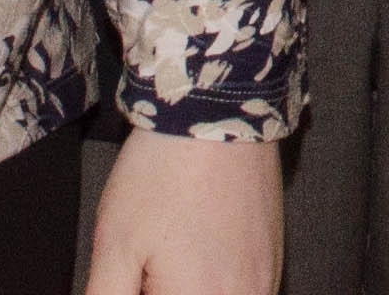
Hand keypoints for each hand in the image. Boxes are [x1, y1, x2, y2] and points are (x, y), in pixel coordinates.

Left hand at [84, 128, 280, 294]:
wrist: (216, 113)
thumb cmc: (164, 174)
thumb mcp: (113, 246)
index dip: (140, 289)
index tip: (135, 275)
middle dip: (165, 287)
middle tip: (150, 264)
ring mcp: (265, 281)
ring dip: (191, 288)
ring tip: (173, 254)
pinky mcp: (275, 259)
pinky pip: (246, 292)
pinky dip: (218, 285)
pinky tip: (198, 252)